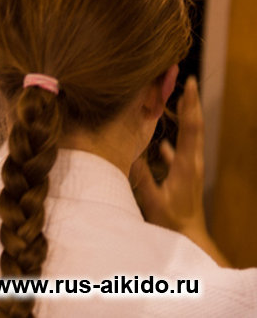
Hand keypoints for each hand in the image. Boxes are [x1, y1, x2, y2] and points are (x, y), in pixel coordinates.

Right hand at [130, 77, 228, 265]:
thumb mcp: (152, 199)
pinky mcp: (186, 176)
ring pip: (189, 137)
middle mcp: (192, 163)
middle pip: (194, 127)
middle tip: (188, 81)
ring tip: (179, 102)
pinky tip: (162, 143)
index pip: (190, 128)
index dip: (189, 105)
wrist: (189, 239)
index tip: (189, 83)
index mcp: (186, 165)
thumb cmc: (171, 222)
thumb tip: (125, 150)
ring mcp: (190, 169)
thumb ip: (140, 176)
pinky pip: (180, 153)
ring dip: (185, 118)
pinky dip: (174, 142)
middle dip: (191, 103)